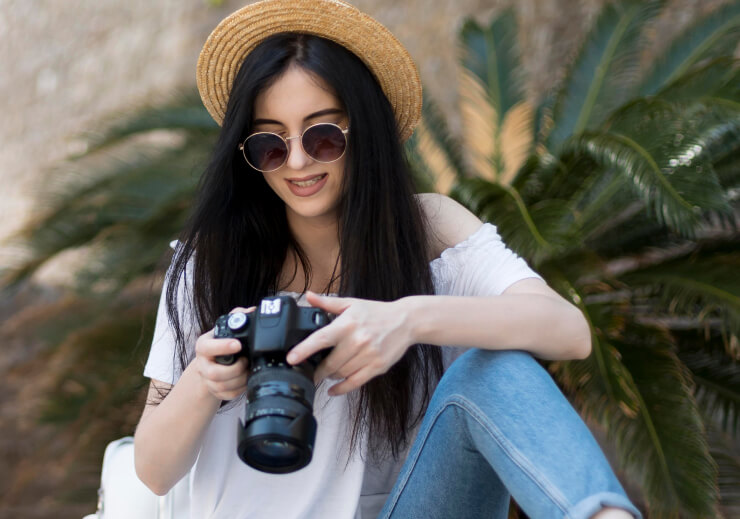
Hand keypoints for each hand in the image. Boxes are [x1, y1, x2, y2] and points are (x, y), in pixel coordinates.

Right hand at [194, 306, 254, 400]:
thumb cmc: (221, 342)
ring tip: (249, 371)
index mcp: (203, 346)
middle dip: (235, 369)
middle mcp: (202, 364)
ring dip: (240, 380)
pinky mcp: (215, 392)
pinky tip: (246, 380)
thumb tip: (252, 310)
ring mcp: (207, 380)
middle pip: (215, 373)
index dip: (223, 347)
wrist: (210, 363)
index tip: (238, 344)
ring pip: (222, 386)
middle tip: (247, 361)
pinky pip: (228, 395)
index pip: (207, 348)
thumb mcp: (225, 328)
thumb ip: (237, 316)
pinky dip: (240, 389)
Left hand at [287, 292, 414, 395]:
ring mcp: (368, 355)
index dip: (304, 350)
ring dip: (330, 376)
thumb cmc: (376, 312)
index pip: (321, 339)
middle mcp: (357, 341)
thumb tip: (308, 295)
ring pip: (341, 374)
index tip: (291, 359)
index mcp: (348, 324)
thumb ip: (327, 303)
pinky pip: (354, 383)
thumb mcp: (352, 304)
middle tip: (311, 370)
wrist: (405, 321)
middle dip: (317, 370)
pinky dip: (341, 389)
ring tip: (327, 372)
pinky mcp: (377, 367)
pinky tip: (333, 389)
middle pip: (329, 363)